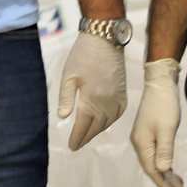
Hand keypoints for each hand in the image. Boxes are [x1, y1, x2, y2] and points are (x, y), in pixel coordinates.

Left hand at [57, 32, 126, 149]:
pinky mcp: (123, 93)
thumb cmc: (83, 55)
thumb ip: (66, 98)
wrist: (105, 39)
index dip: (77, 137)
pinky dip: (109, 122)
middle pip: (96, 127)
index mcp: (92, 99)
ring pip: (107, 123)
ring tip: (87, 136)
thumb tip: (62, 117)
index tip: (71, 146)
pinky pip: (117, 114)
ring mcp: (117, 98)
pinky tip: (103, 123)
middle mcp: (107, 102)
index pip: (83, 126)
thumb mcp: (68, 75)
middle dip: (86, 137)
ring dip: (97, 131)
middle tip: (77, 145)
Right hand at [130, 58, 185, 186]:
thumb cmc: (164, 105)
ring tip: (178, 182)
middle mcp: (139, 141)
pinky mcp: (148, 132)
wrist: (160, 84)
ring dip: (165, 171)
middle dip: (164, 179)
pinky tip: (170, 166)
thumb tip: (162, 169)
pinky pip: (155, 152)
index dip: (162, 182)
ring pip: (153, 160)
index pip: (151, 168)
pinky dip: (163, 161)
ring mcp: (143, 137)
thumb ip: (165, 150)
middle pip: (151, 166)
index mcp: (142, 142)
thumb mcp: (167, 128)